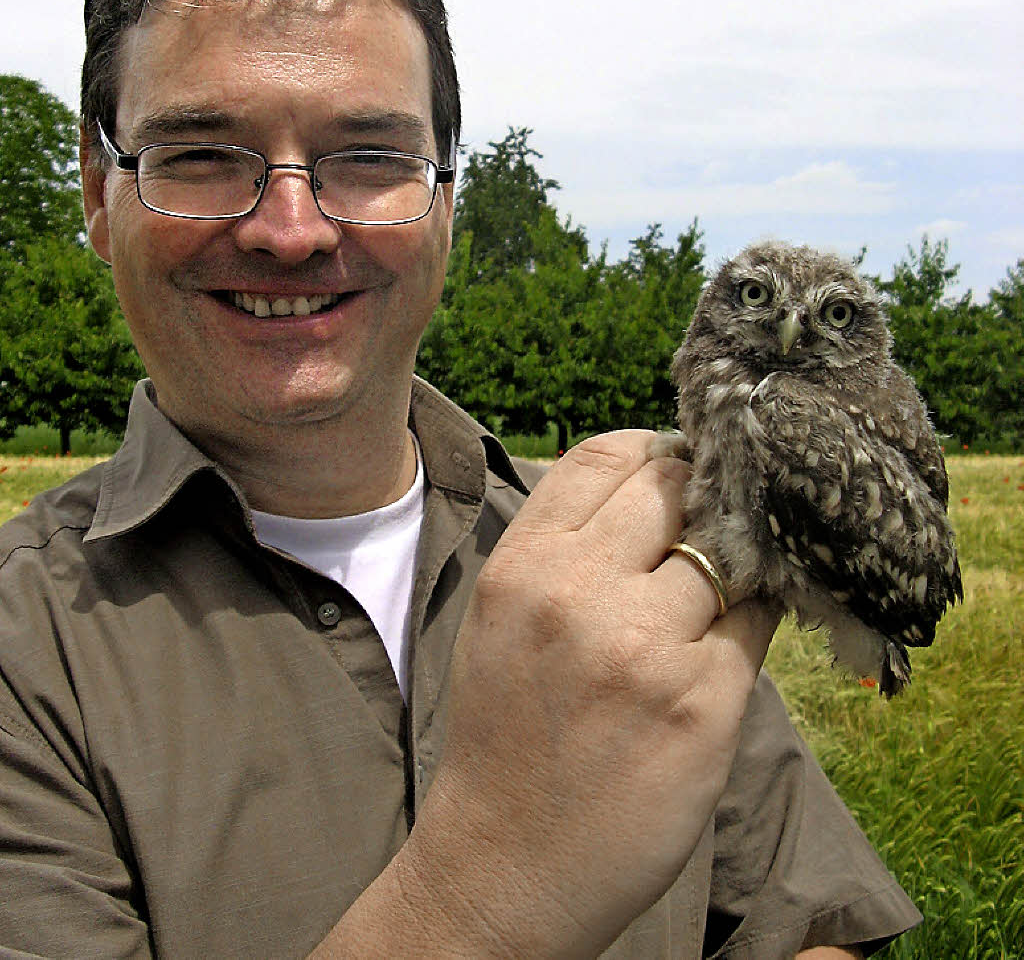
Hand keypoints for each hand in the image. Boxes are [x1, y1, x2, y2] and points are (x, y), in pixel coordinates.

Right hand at [395, 430, 780, 956]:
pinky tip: (723, 647)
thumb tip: (659, 485)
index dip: (655, 449)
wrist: (507, 861)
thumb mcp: (505, 614)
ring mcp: (645, 648)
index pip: (606, 454)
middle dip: (703, 499)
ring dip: (736, 564)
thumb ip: (567, 545)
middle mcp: (579, 593)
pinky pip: (758, 623)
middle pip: (677, 487)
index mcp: (523, 564)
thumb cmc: (507, 730)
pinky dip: (751, 623)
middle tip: (711, 528)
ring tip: (717, 596)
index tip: (679, 468)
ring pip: (730, 552)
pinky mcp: (704, 705)